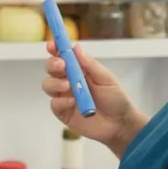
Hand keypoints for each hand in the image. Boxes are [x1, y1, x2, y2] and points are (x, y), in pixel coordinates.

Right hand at [42, 42, 147, 157]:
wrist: (120, 123)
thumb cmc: (115, 98)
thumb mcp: (105, 78)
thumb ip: (89, 64)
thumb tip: (76, 47)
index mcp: (79, 69)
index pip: (63, 56)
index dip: (55, 48)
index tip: (52, 45)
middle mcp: (68, 80)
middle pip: (51, 68)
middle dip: (52, 64)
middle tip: (62, 65)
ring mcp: (64, 96)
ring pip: (48, 85)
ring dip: (55, 83)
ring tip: (68, 86)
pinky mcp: (63, 112)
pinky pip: (54, 104)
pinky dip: (61, 101)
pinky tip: (72, 102)